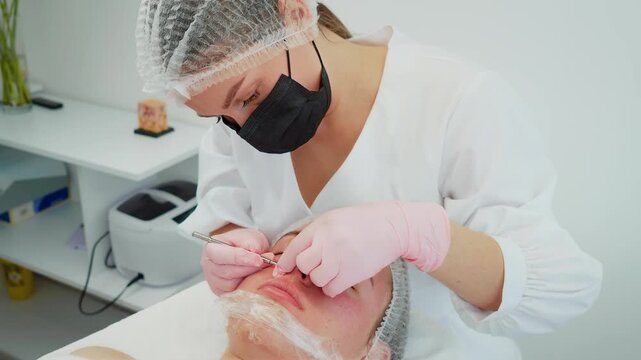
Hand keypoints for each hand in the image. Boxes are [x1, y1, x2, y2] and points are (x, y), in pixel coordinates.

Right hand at [201, 228, 272, 294]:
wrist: (245, 251)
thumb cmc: (245, 243)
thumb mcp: (250, 237)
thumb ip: (252, 243)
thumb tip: (256, 254)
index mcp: (211, 248)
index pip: (223, 255)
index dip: (242, 258)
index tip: (258, 259)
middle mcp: (208, 265)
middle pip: (227, 272)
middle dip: (249, 268)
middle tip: (266, 263)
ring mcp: (213, 280)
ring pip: (231, 285)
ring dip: (249, 278)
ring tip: (261, 269)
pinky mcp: (221, 292)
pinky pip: (234, 293)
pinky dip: (247, 286)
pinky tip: (254, 278)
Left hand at [275, 201, 450, 296]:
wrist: (392, 227)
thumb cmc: (362, 222)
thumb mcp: (334, 219)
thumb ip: (316, 234)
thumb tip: (296, 255)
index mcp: (320, 226)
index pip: (293, 249)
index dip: (285, 263)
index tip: (280, 272)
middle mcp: (327, 242)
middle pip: (303, 265)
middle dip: (308, 268)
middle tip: (320, 264)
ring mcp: (339, 259)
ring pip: (316, 279)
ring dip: (322, 278)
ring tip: (335, 269)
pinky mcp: (351, 274)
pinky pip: (331, 289)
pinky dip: (334, 287)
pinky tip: (343, 276)